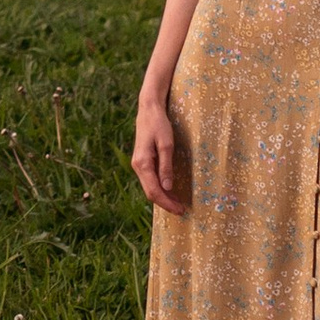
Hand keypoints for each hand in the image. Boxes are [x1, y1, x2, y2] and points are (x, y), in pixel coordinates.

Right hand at [131, 88, 187, 212]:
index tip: (180, 209)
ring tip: (178, 203)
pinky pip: (150, 180)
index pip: (154, 191)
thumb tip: (168, 187)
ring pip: (150, 187)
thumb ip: (166, 166)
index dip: (167, 203)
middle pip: (150, 192)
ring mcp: (139, 164)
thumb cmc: (159, 124)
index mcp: (142, 164)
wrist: (149, 109)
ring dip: (163, 197)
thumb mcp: (166, 144)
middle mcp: (138, 166)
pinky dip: (160, 188)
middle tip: (182, 210)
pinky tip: (170, 191)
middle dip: (166, 203)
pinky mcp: (143, 162)